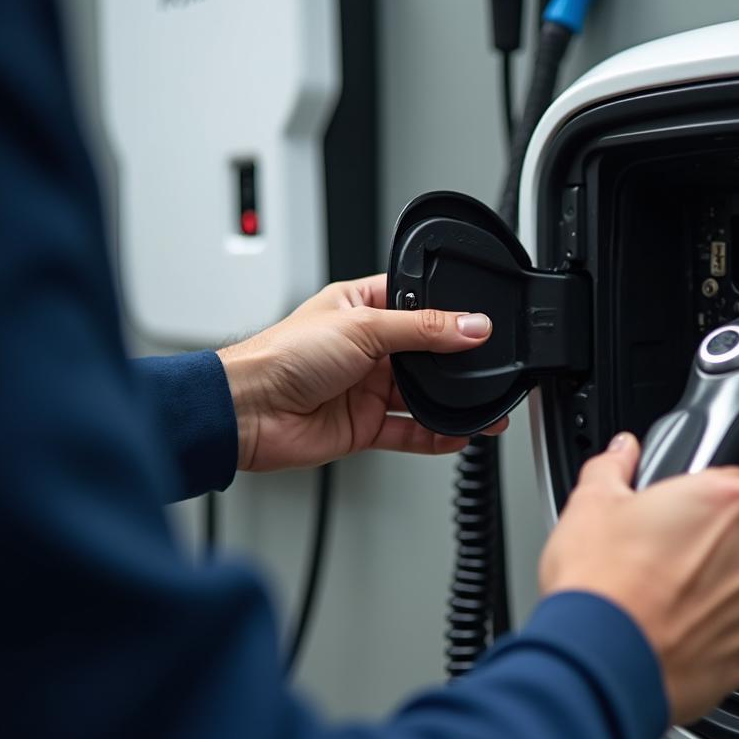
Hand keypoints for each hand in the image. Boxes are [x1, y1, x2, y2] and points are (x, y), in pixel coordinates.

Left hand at [216, 274, 506, 470]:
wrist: (249, 412)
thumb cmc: (282, 356)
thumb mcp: (363, 327)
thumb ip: (423, 329)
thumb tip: (471, 326)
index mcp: (360, 307)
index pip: (416, 303)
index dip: (448, 311)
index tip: (481, 321)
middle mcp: (366, 347)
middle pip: (425, 354)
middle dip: (456, 364)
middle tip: (489, 367)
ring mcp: (365, 388)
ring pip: (422, 396)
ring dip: (452, 403)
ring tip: (485, 409)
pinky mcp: (364, 425)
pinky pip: (410, 431)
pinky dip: (435, 436)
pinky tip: (458, 434)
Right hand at [538, 433, 738, 725]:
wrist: (599, 665)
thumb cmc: (600, 585)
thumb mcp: (590, 503)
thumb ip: (614, 466)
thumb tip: (622, 452)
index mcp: (725, 503)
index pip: (728, 480)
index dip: (693, 494)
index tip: (668, 510)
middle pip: (736, 537)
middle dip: (700, 544)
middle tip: (650, 556)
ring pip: (736, 589)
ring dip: (705, 591)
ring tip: (651, 599)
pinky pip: (731, 638)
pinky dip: (704, 636)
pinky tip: (663, 632)